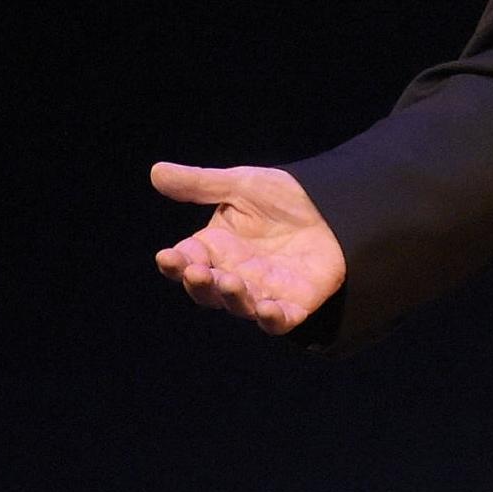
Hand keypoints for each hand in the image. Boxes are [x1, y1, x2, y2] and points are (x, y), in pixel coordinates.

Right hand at [152, 162, 345, 334]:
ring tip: (228, 281)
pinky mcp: (295, 304)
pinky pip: (279, 321)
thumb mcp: (242, 185)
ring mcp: (263, 292)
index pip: (185, 261)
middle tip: (197, 271)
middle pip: (207, 290)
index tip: (168, 256)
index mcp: (215, 249)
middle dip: (199, 283)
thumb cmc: (284, 197)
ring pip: (239, 305)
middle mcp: (233, 274)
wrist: (336, 204)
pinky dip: (272, 319)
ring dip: (231, 297)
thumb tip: (156, 171)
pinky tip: (267, 309)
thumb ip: (201, 184)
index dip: (174, 262)